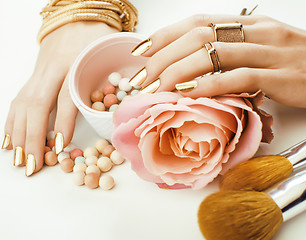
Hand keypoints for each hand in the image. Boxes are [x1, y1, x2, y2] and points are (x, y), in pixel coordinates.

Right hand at [3, 21, 117, 174]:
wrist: (74, 17)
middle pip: (38, 105)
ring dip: (18, 133)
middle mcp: (52, 70)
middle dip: (33, 136)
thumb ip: (121, 73)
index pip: (66, 96)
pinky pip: (18, 100)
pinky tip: (9, 140)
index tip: (60, 145)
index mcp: (75, 63)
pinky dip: (11, 121)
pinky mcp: (33, 76)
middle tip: (33, 163)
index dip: (62, 121)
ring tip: (18, 158)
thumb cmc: (97, 35)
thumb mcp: (113, 49)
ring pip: (23, 105)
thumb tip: (138, 99)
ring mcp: (40, 73)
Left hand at [130, 14, 305, 107]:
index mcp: (249, 24)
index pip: (197, 22)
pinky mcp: (281, 76)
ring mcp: (270, 52)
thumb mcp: (259, 51)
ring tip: (155, 88)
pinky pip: (238, 77)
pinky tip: (186, 93)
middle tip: (142, 79)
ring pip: (213, 54)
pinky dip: (209, 84)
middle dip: (163, 57)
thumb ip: (229, 55)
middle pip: (198, 37)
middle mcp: (257, 32)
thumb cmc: (294, 64)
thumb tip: (191, 70)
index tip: (140, 53)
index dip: (165, 35)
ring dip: (178, 71)